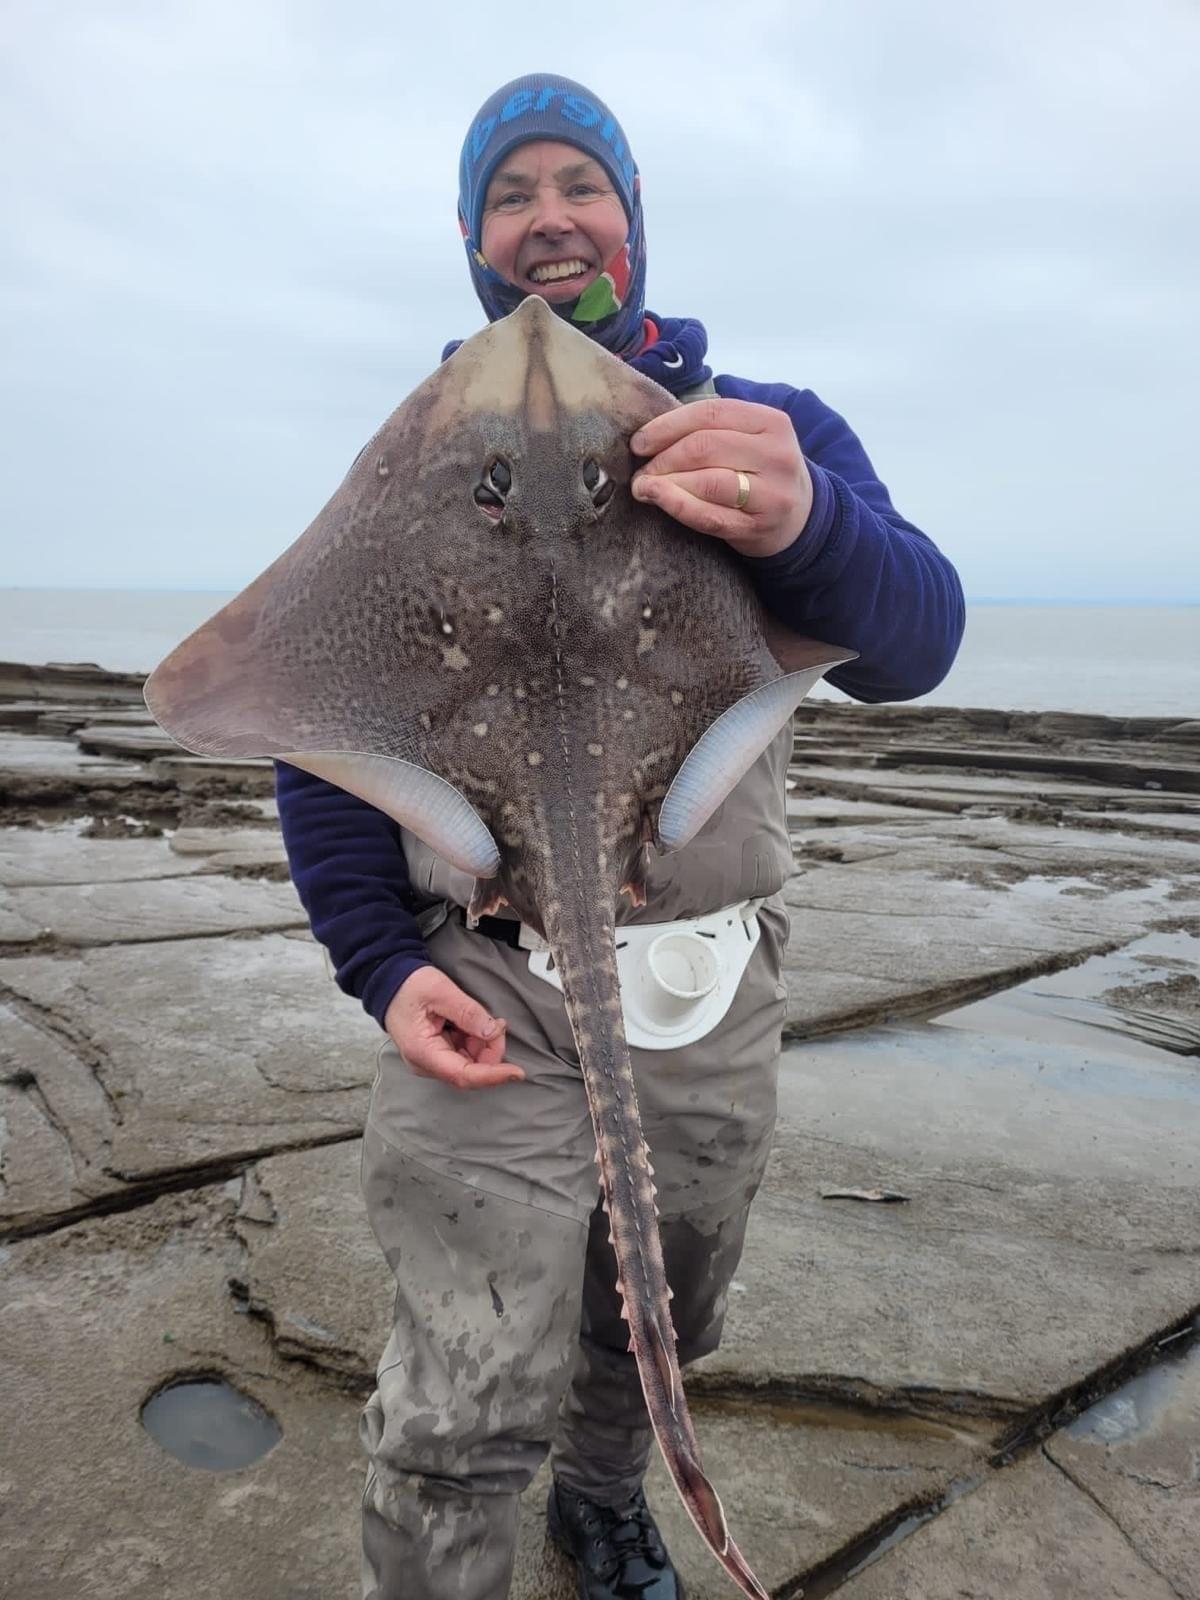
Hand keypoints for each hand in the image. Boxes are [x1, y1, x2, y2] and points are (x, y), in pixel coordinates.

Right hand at [384, 966, 524, 1090]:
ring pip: (471, 1064)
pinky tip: (475, 1023)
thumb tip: (492, 1031)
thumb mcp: (440, 991)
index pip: (463, 1075)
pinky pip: (465, 1055)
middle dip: (491, 1050)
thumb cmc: (408, 986)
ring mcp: (432, 1060)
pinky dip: (476, 1041)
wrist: (390, 983)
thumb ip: (467, 1012)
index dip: (493, 1076)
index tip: (516, 1072)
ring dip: (484, 1044)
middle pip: (471, 1071)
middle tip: (498, 1023)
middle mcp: (426, 1063)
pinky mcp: (438, 1054)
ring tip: (484, 1018)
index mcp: (423, 1052)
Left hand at [629, 398, 813, 558]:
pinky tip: (658, 500)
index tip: (640, 442)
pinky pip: (710, 516)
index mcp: (772, 422)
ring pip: (707, 482)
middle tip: (642, 469)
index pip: (711, 413)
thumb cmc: (761, 472)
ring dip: (666, 483)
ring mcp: (772, 494)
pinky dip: (678, 506)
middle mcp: (776, 455)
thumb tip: (650, 434)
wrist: (802, 518)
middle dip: (663, 457)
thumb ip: (712, 429)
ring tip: (644, 487)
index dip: (667, 426)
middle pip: (705, 446)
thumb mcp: (750, 439)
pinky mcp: (759, 527)